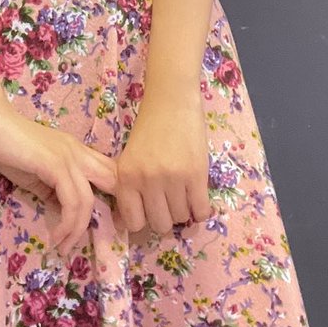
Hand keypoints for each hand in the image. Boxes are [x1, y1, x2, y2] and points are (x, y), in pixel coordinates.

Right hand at [0, 108, 118, 254]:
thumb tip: (62, 216)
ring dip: (77, 230)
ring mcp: (69, 157)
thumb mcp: (37, 174)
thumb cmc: (9, 146)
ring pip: (87, 200)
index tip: (100, 226)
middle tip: (91, 238)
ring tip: (64, 246)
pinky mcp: (55, 165)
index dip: (114, 198)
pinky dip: (66, 224)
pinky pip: (71, 201)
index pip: (109, 173)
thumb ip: (53, 191)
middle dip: (110, 213)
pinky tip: (56, 236)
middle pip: (112, 183)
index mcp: (78, 152)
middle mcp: (79, 153)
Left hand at [111, 92, 212, 237]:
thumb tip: (126, 226)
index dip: (143, 221)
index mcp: (127, 177)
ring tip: (183, 193)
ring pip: (181, 218)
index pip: (134, 223)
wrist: (171, 100)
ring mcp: (173, 178)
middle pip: (160, 224)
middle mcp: (148, 181)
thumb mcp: (129, 158)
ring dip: (184, 211)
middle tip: (169, 202)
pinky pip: (201, 210)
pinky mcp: (196, 174)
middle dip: (166, 217)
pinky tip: (198, 198)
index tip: (150, 212)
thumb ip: (128, 190)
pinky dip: (201, 210)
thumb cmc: (148, 128)